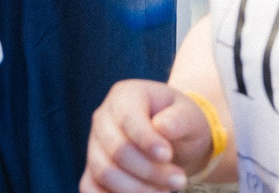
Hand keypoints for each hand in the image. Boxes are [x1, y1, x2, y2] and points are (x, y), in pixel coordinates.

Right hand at [82, 79, 216, 191]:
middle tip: (179, 180)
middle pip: (116, 149)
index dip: (146, 140)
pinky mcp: (92, 169)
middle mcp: (103, 118)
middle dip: (150, 171)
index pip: (128, 118)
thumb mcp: (188, 115)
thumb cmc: (178, 123)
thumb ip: (179, 119)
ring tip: (165, 190)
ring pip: (104, 172)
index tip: (168, 156)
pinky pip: (90, 188)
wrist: (172, 140)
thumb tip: (162, 127)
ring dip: (137, 189)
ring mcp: (94, 145)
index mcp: (125, 95)